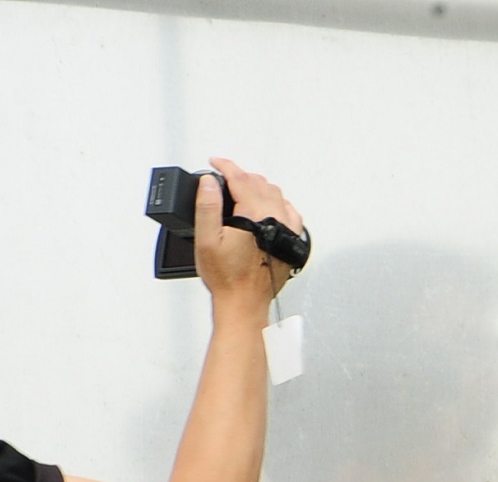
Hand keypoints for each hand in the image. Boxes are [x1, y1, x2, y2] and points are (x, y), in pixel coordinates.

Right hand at [197, 156, 303, 308]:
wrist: (245, 302)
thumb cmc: (227, 277)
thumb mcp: (206, 239)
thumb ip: (207, 206)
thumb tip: (209, 182)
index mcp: (255, 216)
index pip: (241, 179)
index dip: (226, 166)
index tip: (215, 162)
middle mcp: (276, 220)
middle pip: (260, 184)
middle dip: (241, 175)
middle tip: (224, 176)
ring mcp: (287, 230)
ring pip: (277, 195)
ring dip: (259, 186)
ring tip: (242, 187)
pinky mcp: (291, 241)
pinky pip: (291, 212)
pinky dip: (278, 202)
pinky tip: (269, 205)